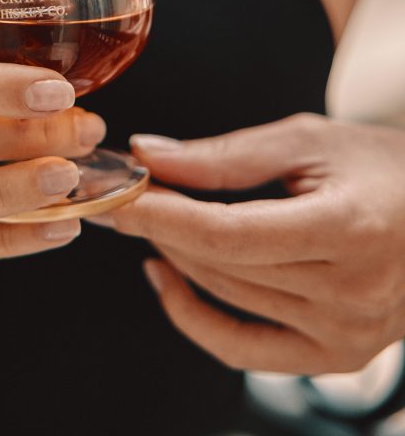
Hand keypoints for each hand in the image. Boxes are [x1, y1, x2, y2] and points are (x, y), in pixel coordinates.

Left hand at [89, 113, 404, 374]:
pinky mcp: (339, 357)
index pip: (229, 232)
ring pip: (227, 297)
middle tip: (128, 190)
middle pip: (221, 265)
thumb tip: (148, 156)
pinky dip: (196, 316)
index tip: (119, 192)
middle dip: (161, 226)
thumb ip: (223, 155)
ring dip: (175, 257)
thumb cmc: (377, 165)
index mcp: (348, 229)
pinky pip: (246, 350)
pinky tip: (165, 277)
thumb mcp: (306, 140)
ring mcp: (349, 335)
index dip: (163, 214)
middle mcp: (352, 293)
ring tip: (150, 218)